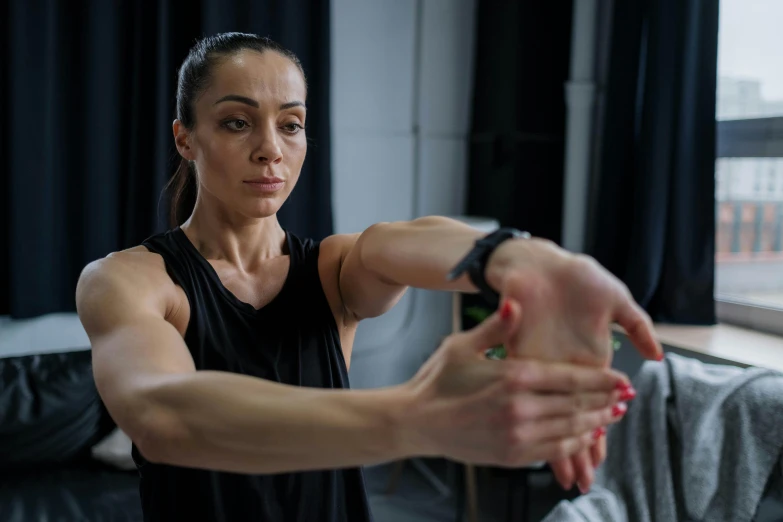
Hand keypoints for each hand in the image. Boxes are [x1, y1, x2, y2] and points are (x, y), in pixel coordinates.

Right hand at [404, 299, 631, 466]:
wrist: (416, 421)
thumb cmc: (437, 380)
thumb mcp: (462, 345)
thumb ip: (496, 326)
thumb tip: (516, 303)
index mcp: (513, 376)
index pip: (571, 378)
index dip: (602, 380)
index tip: (623, 379)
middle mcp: (520, 408)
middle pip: (577, 405)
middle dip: (606, 401)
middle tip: (626, 398)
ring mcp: (517, 435)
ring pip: (570, 429)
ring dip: (596, 423)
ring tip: (613, 416)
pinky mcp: (511, 455)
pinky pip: (554, 450)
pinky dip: (574, 443)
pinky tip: (584, 436)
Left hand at [486, 238, 655, 491]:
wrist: (539, 260)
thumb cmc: (577, 277)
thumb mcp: (615, 299)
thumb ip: (637, 326)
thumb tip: (659, 356)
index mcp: (587, 358)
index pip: (594, 403)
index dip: (598, 429)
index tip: (601, 459)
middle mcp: (564, 366)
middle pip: (571, 413)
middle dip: (577, 446)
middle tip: (583, 480)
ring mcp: (542, 361)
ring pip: (548, 408)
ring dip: (553, 436)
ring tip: (561, 471)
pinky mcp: (520, 351)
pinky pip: (526, 387)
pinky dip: (530, 410)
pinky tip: (531, 436)